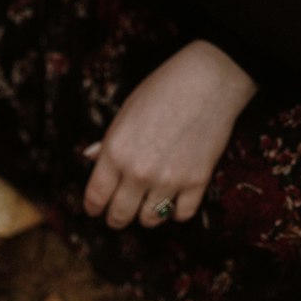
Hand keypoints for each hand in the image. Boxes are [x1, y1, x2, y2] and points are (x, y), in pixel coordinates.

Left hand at [82, 40, 256, 229]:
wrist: (209, 80)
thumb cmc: (164, 88)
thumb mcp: (127, 110)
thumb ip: (109, 140)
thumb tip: (91, 157)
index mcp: (116, 151)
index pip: (96, 196)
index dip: (93, 207)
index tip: (96, 209)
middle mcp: (139, 171)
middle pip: (120, 215)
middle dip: (116, 218)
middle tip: (119, 215)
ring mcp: (169, 179)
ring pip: (150, 220)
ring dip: (146, 215)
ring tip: (148, 205)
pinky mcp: (197, 181)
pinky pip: (182, 214)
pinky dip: (177, 210)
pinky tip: (175, 199)